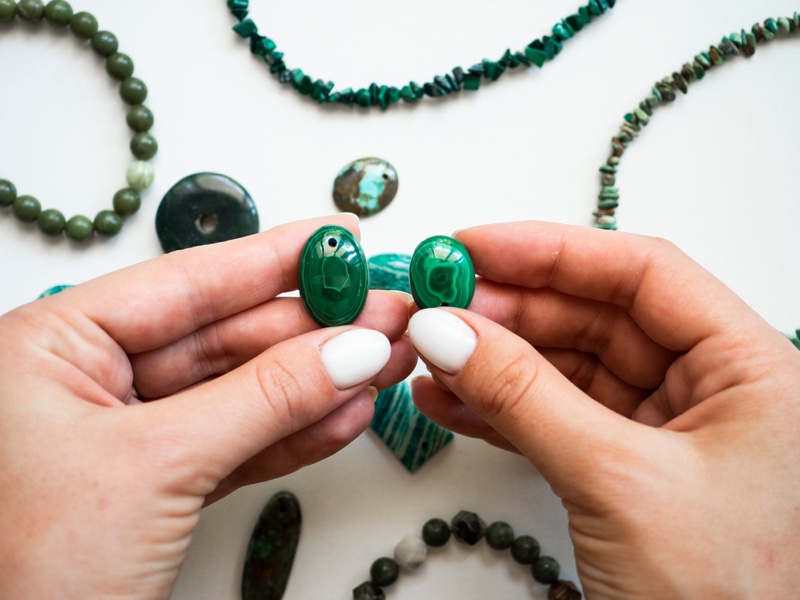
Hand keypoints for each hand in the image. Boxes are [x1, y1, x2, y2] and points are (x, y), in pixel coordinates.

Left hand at [0, 214, 415, 598]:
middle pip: (225, 337)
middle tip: (382, 310)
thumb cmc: (22, 577)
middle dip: (313, 328)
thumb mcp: (155, 465)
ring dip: (318, 382)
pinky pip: (239, 445)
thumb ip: (262, 400)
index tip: (337, 239)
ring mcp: (128, 437)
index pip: (185, 284)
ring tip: (384, 358)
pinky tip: (347, 412)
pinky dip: (296, 434)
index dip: (272, 258)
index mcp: (53, 347)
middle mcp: (88, 382)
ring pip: (240, 394)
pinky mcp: (159, 488)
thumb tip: (347, 350)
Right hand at [409, 221, 799, 597]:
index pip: (641, 274)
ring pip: (565, 369)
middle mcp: (709, 391)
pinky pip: (553, 420)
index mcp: (748, 368)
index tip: (475, 248)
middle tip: (437, 300)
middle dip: (509, 309)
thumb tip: (449, 331)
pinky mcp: (623, 471)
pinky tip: (446, 400)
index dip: (551, 251)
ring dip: (492, 360)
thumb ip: (525, 396)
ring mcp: (661, 432)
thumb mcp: (618, 481)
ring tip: (429, 350)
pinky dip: (497, 411)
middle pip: (594, 316)